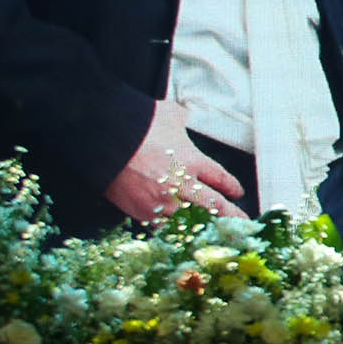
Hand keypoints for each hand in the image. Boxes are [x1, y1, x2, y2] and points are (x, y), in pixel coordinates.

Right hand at [102, 100, 247, 220]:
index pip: (222, 179)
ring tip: (208, 229)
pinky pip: (162, 225)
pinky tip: (176, 229)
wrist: (103, 140)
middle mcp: (182, 184)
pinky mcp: (141, 211)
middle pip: (215, 206)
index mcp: (193, 161)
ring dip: (199, 223)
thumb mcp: (167, 114)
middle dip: (231, 215)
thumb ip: (179, 119)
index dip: (232, 187)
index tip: (237, 192)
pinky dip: (170, 227)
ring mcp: (162, 201)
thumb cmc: (135, 125)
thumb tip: (180, 114)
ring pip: (190, 219)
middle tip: (239, 222)